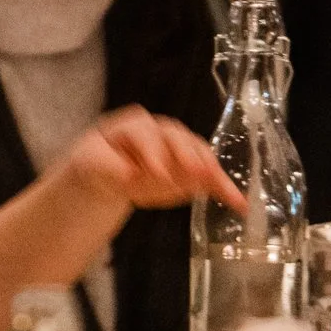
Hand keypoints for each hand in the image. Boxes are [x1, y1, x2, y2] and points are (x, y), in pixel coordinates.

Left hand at [64, 107, 243, 215]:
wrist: (108, 171)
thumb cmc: (97, 163)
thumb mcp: (91, 164)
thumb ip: (108, 167)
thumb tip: (127, 173)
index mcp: (133, 125)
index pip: (144, 133)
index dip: (152, 151)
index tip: (156, 171)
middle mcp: (162, 131)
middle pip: (177, 138)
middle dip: (187, 155)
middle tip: (194, 171)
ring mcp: (181, 149)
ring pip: (198, 154)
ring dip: (211, 171)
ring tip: (223, 188)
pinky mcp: (193, 170)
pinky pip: (211, 177)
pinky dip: (225, 190)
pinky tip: (240, 205)